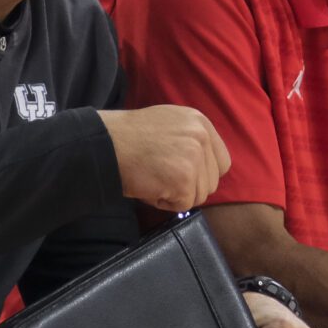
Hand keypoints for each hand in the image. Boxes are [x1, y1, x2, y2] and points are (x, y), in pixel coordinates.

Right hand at [100, 105, 231, 210]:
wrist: (106, 144)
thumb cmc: (130, 137)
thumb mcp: (170, 124)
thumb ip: (191, 140)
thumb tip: (206, 167)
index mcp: (200, 122)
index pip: (221, 161)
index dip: (203, 174)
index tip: (182, 174)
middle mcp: (202, 136)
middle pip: (212, 181)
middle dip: (188, 186)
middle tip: (161, 176)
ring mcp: (195, 157)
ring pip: (199, 195)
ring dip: (176, 195)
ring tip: (153, 179)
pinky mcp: (184, 179)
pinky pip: (183, 205)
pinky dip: (165, 202)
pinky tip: (149, 186)